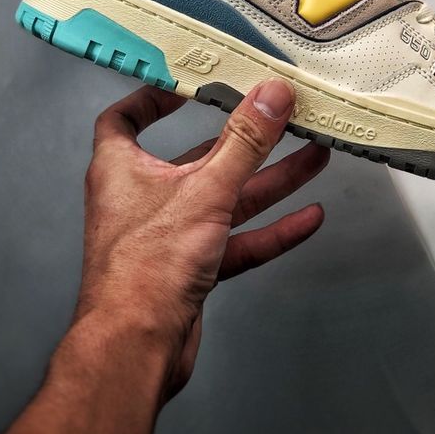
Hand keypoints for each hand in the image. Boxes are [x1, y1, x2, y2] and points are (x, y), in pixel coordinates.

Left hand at [73, 79, 328, 399]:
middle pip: (198, 158)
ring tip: (312, 159)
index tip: (188, 84)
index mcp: (122, 168)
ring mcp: (169, 236)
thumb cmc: (143, 270)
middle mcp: (142, 198)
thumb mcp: (205, 189)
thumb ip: (244, 142)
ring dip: (270, 181)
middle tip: (282, 120)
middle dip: (246, 141)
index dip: (153, 98)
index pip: (125, 119)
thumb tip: (270, 96)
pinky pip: (237, 240)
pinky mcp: (191, 269)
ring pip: (226, 199)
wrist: (137, 349)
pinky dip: (270, 230)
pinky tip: (305, 219)